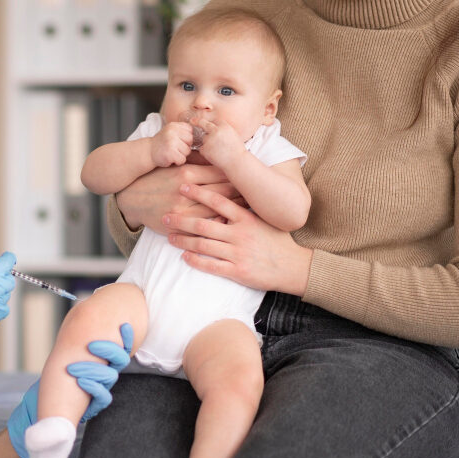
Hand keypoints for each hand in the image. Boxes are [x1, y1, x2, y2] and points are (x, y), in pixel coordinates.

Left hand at [7, 323, 133, 457]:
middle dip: (108, 350)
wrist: (50, 402)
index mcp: (103, 359)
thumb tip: (80, 311)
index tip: (123, 325)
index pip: (121, 347)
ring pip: (110, 376)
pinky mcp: (96, 404)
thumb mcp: (69, 352)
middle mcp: (106, 372)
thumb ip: (79, 337)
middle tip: (90, 345)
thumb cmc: (58, 374)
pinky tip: (79, 382)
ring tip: (72, 368)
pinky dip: (93, 388)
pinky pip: (103, 397)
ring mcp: (102, 387)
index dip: (126, 337)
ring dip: (92, 369)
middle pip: (120, 359)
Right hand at [114, 164, 241, 231]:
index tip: (251, 176)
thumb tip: (221, 156)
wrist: (130, 198)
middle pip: (222, 190)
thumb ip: (196, 161)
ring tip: (250, 208)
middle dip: (242, 192)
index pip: (220, 172)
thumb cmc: (156, 178)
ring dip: (235, 208)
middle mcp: (185, 190)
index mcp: (186, 172)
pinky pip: (205, 223)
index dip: (238, 174)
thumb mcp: (174, 165)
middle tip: (258, 193)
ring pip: (216, 208)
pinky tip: (231, 221)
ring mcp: (182, 208)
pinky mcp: (178, 223)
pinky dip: (220, 221)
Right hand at [150, 122, 193, 166]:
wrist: (148, 152)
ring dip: (180, 155)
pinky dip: (177, 162)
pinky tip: (169, 158)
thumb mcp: (171, 132)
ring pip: (187, 151)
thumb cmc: (162, 143)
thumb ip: (183, 131)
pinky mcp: (170, 153)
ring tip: (171, 153)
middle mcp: (172, 131)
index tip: (177, 141)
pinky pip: (182, 159)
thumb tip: (203, 136)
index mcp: (174, 125)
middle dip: (185, 147)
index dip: (186, 139)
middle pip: (190, 141)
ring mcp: (171, 142)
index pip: (190, 131)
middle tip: (174, 148)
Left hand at [163, 185, 311, 294]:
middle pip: (203, 223)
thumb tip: (229, 190)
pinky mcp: (238, 271)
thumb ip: (245, 209)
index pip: (217, 201)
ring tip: (169, 237)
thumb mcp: (264, 219)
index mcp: (246, 218)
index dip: (198, 193)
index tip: (182, 187)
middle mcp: (240, 234)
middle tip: (164, 216)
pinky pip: (211, 266)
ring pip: (203, 245)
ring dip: (183, 241)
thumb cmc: (277, 241)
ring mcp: (238, 253)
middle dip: (181, 220)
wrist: (294, 267)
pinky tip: (184, 258)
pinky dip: (195, 261)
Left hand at [190, 116, 245, 168]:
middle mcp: (216, 131)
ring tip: (219, 150)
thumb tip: (214, 129)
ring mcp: (209, 139)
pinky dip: (206, 152)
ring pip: (204, 139)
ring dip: (208, 143)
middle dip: (198, 122)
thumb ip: (224, 131)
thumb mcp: (234, 135)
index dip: (212, 123)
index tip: (206, 121)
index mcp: (225, 126)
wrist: (237, 162)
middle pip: (204, 123)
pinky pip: (202, 149)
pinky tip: (215, 156)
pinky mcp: (205, 149)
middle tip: (192, 121)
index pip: (215, 120)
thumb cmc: (237, 151)